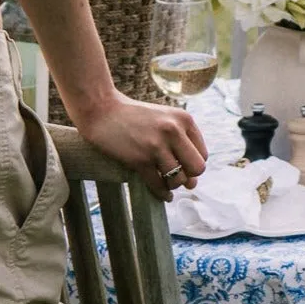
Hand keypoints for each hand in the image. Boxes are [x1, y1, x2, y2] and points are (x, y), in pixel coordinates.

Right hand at [73, 90, 207, 200]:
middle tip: (178, 177)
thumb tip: (193, 182)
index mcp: (184, 120)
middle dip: (189, 177)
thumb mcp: (165, 118)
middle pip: (197, 169)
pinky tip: (163, 194)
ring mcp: (156, 145)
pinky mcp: (140, 159)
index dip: (193, 164)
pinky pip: (159, 185)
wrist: (101, 109)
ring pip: (179, 179)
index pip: (203, 155)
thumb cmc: (134, 117)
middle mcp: (173, 131)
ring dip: (173, 185)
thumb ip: (182, 141)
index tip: (182, 165)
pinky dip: (163, 193)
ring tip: (165, 181)